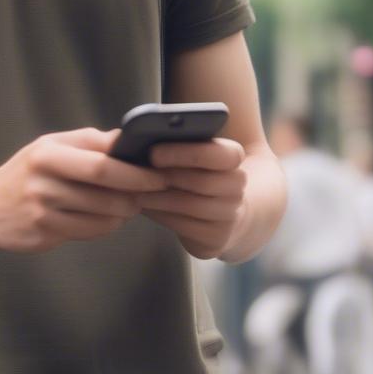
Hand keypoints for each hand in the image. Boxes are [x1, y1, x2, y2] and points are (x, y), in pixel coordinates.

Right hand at [0, 128, 173, 253]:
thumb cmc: (27, 172)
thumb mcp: (51, 146)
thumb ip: (89, 142)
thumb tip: (127, 138)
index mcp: (48, 153)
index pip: (102, 161)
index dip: (135, 169)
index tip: (157, 171)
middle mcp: (44, 182)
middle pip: (105, 190)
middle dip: (137, 191)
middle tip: (153, 191)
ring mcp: (43, 211)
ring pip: (102, 216)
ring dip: (124, 211)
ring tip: (130, 204)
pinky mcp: (46, 234)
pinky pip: (90, 232)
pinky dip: (107, 226)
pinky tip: (107, 218)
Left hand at [138, 138, 247, 259]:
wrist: (222, 211)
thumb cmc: (197, 171)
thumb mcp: (196, 150)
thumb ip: (181, 137)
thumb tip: (147, 134)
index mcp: (234, 159)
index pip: (221, 154)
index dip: (186, 153)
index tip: (154, 153)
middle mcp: (237, 189)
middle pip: (203, 182)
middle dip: (167, 177)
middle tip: (137, 173)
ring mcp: (230, 216)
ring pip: (192, 207)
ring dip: (159, 198)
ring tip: (136, 191)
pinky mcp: (216, 240)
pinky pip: (185, 227)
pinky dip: (161, 216)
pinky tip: (146, 207)